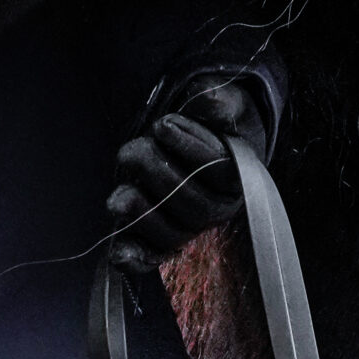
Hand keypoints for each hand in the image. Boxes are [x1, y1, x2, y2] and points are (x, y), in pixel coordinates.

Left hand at [106, 77, 268, 273]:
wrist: (202, 142)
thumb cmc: (212, 123)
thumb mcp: (224, 103)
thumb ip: (220, 101)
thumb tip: (210, 100)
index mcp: (239, 177)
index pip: (219, 169)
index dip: (189, 147)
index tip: (162, 125)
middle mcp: (219, 208)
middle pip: (193, 204)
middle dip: (157, 175)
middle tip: (131, 151)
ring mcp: (192, 227)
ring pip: (173, 233)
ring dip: (143, 215)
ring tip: (119, 196)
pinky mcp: (165, 240)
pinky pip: (155, 255)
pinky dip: (137, 257)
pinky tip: (119, 255)